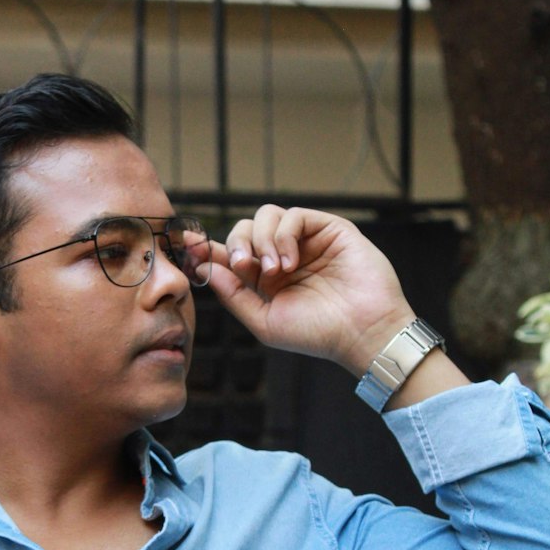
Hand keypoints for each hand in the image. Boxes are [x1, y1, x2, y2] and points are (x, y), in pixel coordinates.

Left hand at [205, 205, 415, 375]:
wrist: (361, 332)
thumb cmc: (317, 333)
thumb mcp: (264, 321)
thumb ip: (234, 295)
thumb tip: (205, 269)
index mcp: (266, 279)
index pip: (231, 255)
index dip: (208, 248)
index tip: (188, 245)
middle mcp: (283, 256)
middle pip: (243, 230)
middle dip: (236, 245)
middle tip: (244, 267)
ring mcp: (305, 241)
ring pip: (266, 217)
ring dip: (261, 241)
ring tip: (274, 271)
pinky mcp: (327, 228)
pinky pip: (293, 216)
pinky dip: (284, 236)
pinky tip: (290, 263)